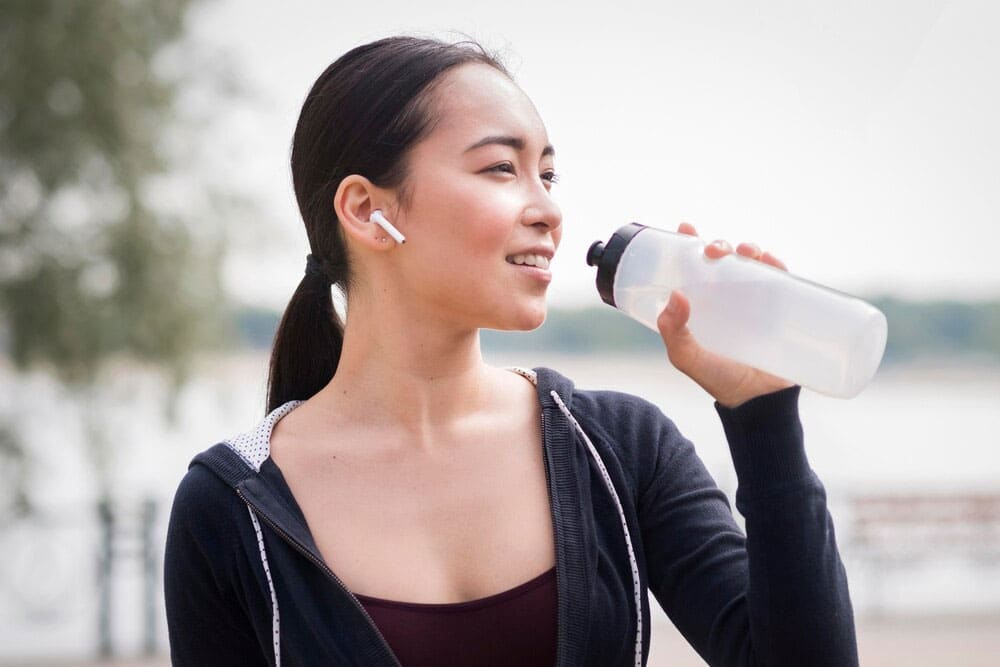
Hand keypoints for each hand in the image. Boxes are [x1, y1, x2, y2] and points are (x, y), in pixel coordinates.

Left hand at [656, 222, 794, 407]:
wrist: (757, 404)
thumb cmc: (719, 380)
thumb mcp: (687, 358)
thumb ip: (674, 332)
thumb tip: (674, 295)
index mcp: (703, 304)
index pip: (694, 267)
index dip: (690, 244)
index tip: (685, 228)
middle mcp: (729, 299)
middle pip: (724, 261)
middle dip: (719, 246)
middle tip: (713, 251)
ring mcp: (757, 303)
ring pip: (753, 265)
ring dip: (749, 249)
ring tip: (744, 251)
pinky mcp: (782, 310)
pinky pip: (783, 280)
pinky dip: (778, 265)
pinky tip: (770, 260)